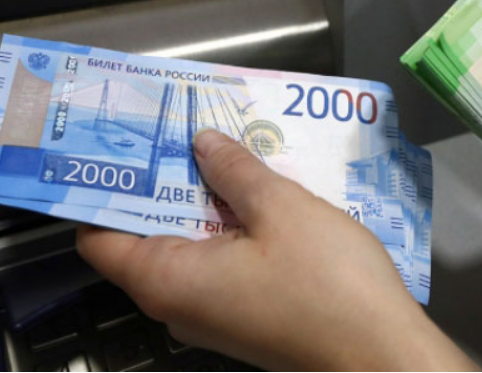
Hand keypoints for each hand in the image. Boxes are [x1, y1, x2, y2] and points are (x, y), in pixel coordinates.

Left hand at [77, 129, 474, 370]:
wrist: (382, 352)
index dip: (105, 189)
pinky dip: (227, 226)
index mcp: (168, 280)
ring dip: (203, 200)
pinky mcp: (242, 315)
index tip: (122, 146)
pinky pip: (217, 262)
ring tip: (222, 151)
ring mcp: (212, 313)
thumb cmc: (329, 283)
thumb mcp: (281, 208)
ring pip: (188, 246)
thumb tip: (203, 143)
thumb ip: (234, 170)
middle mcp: (178, 303)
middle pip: (144, 236)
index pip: (98, 237)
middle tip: (180, 131)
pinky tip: (254, 193)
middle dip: (163, 182)